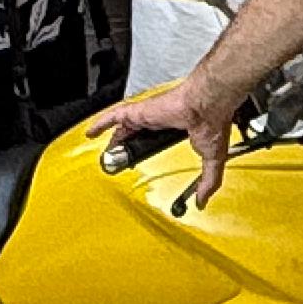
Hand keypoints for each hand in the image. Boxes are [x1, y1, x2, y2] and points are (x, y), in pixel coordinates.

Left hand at [92, 77, 244, 211]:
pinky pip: (113, 116)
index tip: (138, 158)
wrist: (207, 104)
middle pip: (134, 132)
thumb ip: (207, 180)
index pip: (153, 136)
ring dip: (112, 140)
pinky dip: (100, 123)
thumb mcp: (212, 158)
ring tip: (105, 154)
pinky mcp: (139, 111)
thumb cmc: (211, 122)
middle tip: (118, 160)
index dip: (143, 147)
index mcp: (174, 128)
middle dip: (124, 146)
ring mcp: (147, 115)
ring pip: (122, 127)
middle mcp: (159, 119)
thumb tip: (202, 200)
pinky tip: (90, 132)